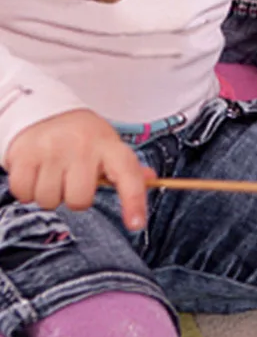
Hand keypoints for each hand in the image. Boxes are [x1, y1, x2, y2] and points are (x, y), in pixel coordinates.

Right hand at [5, 110, 154, 229]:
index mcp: (109, 146)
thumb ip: (127, 167)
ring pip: (49, 201)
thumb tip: (151, 179)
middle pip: (79, 201)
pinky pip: (24, 194)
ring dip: (49, 194)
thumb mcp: (109, 145)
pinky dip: (27, 191)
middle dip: (74, 197)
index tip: (136, 224)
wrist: (46, 112)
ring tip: (54, 173)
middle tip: (72, 179)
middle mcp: (83, 147)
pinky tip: (36, 173)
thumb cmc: (82, 136)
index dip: (133, 201)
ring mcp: (53, 149)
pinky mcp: (25, 154)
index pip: (128, 175)